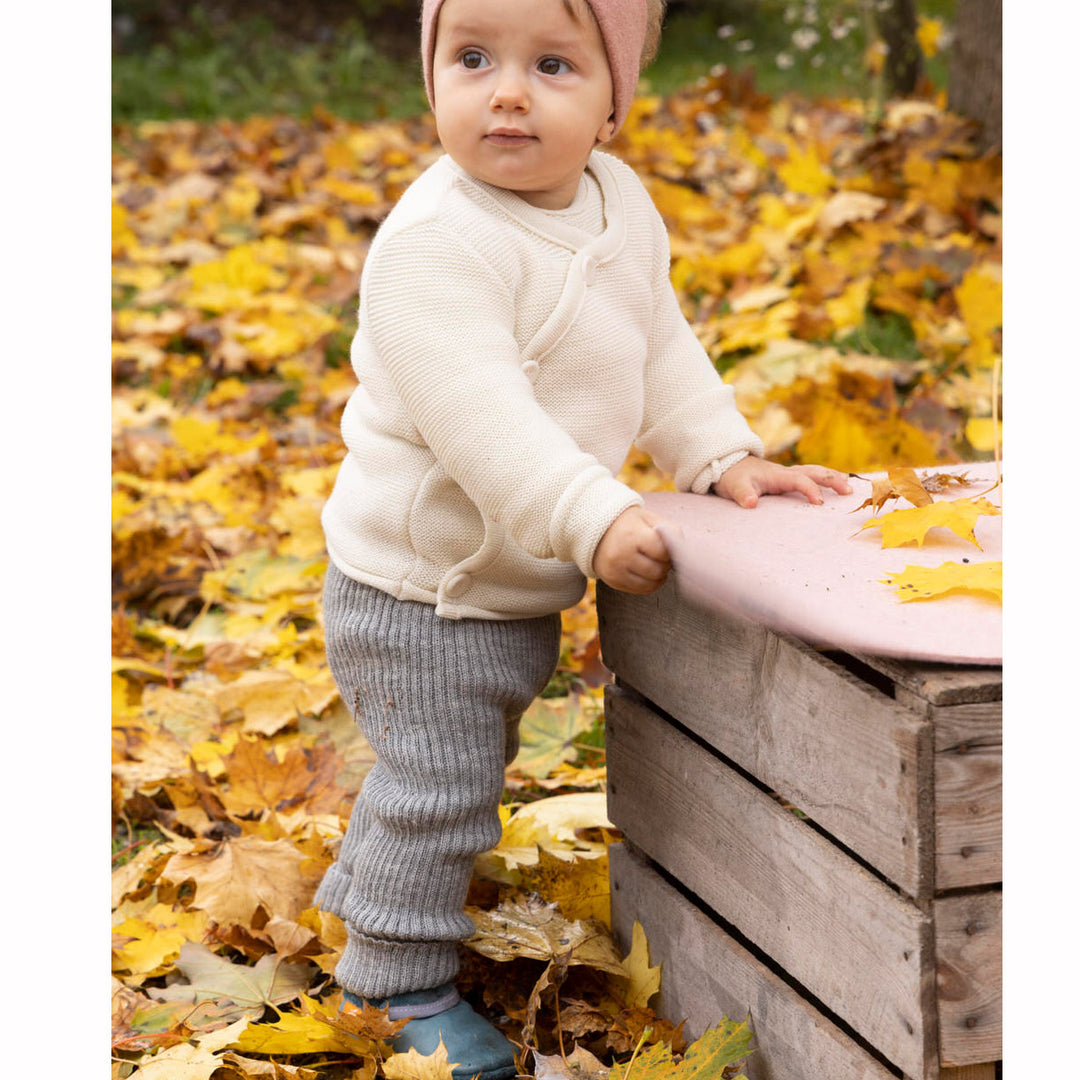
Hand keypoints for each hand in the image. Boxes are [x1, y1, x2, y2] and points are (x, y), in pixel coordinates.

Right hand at [593, 505, 673, 594]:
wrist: (595, 529)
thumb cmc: (628, 523)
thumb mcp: (648, 518)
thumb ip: (670, 531)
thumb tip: (683, 552)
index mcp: (631, 535)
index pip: (663, 552)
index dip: (669, 551)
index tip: (664, 546)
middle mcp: (621, 555)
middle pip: (658, 570)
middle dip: (665, 565)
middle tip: (660, 556)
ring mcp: (615, 571)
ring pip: (651, 584)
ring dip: (659, 576)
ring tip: (653, 564)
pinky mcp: (612, 581)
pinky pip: (640, 590)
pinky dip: (648, 583)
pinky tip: (645, 572)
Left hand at [713, 457, 851, 507]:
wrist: (727, 465)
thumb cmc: (732, 477)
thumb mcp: (735, 486)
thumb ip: (743, 494)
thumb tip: (750, 503)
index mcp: (777, 475)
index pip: (799, 480)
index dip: (810, 490)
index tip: (820, 502)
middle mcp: (786, 472)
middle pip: (814, 472)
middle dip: (832, 480)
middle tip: (848, 491)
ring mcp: (787, 474)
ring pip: (814, 471)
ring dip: (831, 477)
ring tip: (848, 486)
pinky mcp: (786, 478)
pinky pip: (809, 477)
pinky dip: (823, 479)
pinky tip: (833, 485)